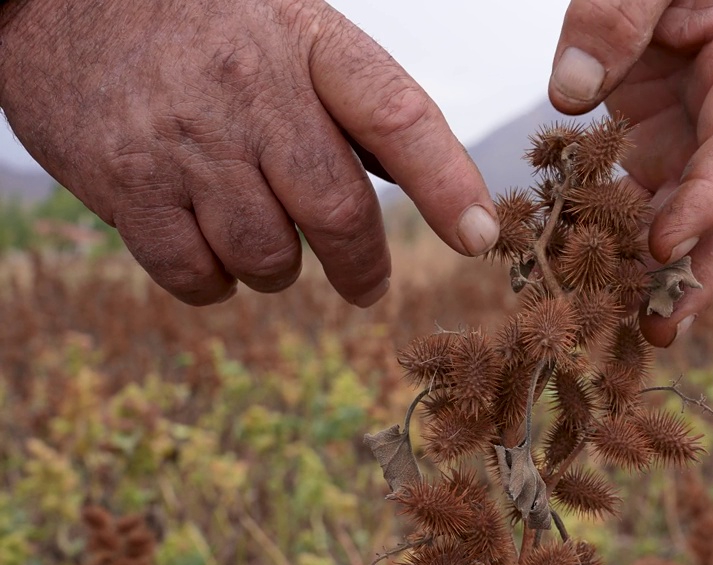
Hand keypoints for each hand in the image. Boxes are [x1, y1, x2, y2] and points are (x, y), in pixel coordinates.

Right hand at [0, 0, 498, 305]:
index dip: (448, 184)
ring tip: (266, 241)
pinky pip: (196, 274)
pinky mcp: (126, 182)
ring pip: (269, 255)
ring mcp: (185, 140)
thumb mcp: (287, 31)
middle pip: (338, 212)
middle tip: (367, 284)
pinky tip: (210, 248)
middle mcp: (250, 89)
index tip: (480, 237)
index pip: (397, 116)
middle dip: (363, 266)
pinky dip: (216, 282)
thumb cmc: (202, 24)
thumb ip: (345, 104)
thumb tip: (423, 188)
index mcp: (307, 42)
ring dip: (280, 270)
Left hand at [547, 0, 712, 345]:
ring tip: (636, 332)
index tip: (660, 245)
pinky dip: (630, 252)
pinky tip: (602, 290)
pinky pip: (653, 208)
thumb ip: (612, 15)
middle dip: (703, 269)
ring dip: (670, 278)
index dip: (706, 201)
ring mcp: (701, 136)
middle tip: (665, 327)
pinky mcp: (663, 149)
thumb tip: (570, 93)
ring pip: (699, 221)